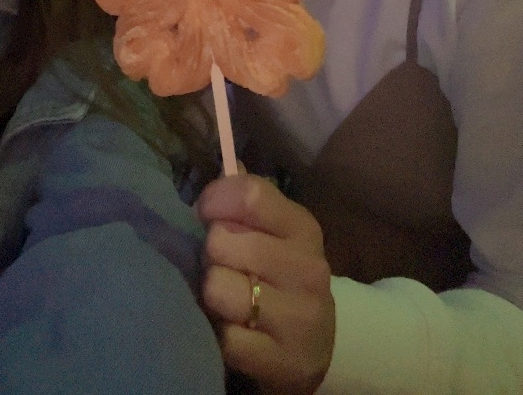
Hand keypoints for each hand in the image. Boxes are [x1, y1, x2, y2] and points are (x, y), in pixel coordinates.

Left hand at [196, 170, 334, 394]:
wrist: (316, 345)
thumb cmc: (280, 275)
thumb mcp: (274, 232)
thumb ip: (248, 198)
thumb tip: (227, 161)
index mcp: (303, 228)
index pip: (250, 194)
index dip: (216, 199)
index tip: (206, 212)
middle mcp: (307, 269)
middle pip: (223, 241)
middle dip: (211, 252)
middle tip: (224, 264)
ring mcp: (299, 318)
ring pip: (218, 288)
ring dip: (213, 294)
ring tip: (228, 298)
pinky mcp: (283, 361)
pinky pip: (225, 338)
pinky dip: (221, 335)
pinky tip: (236, 331)